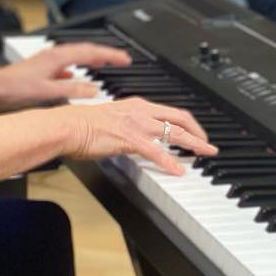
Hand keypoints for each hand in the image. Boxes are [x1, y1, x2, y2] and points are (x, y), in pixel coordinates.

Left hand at [0, 42, 129, 108]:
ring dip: (91, 60)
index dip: (110, 55)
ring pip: (75, 56)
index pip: (91, 52)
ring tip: (103, 65)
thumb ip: (72, 91)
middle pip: (85, 50)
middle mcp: (53, 55)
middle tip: (120, 60)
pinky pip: (65, 65)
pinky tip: (74, 77)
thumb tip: (94, 91)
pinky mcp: (40, 69)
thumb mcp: (47, 93)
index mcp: (57, 57)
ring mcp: (46, 61)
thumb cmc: (13, 88)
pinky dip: (76, 69)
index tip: (126, 59)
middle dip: (104, 54)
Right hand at [59, 96, 217, 174]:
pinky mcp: (129, 138)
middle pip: (179, 118)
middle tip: (207, 144)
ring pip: (174, 132)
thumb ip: (126, 128)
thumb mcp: (111, 122)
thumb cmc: (81, 126)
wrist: (67, 126)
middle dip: (198, 131)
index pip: (169, 112)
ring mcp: (136, 123)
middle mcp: (140, 110)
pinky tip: (178, 170)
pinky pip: (156, 151)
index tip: (195, 132)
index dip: (186, 123)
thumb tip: (133, 140)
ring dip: (194, 143)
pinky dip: (169, 161)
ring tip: (206, 153)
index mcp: (136, 105)